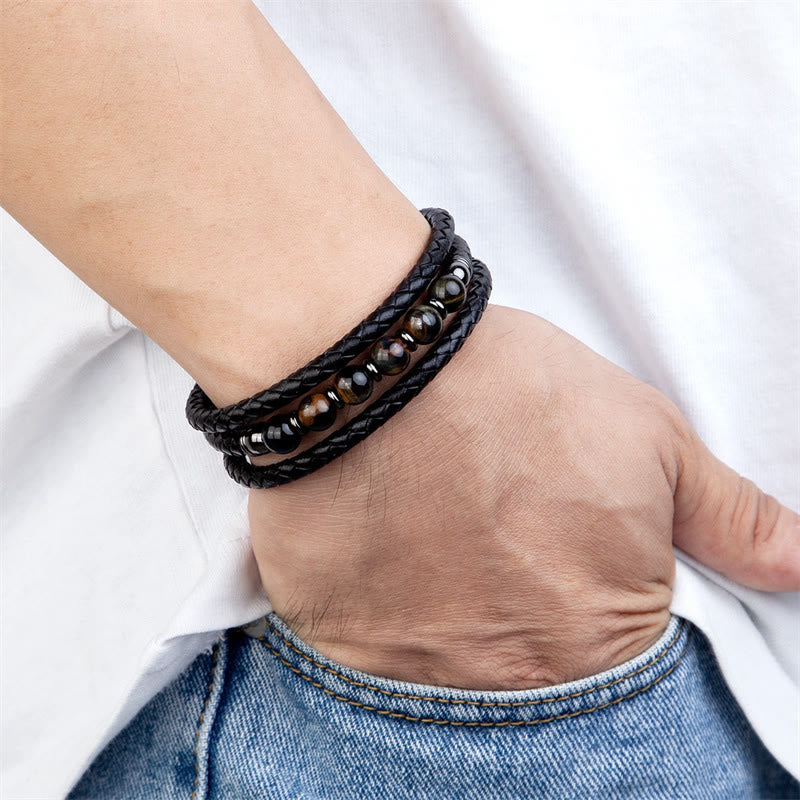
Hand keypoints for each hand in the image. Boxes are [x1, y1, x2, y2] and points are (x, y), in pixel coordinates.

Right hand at [248, 303, 798, 689]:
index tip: (554, 545)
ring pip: (446, 660)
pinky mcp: (339, 640)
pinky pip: (370, 647)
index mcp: (599, 638)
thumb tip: (795, 565)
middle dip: (520, 598)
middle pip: (530, 665)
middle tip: (491, 524)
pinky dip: (382, 602)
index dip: (589, 588)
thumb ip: (727, 520)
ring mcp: (413, 670)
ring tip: (436, 520)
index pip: (618, 656)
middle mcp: (508, 677)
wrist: (379, 367)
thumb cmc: (512, 396)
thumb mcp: (649, 440)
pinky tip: (384, 539)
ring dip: (448, 601)